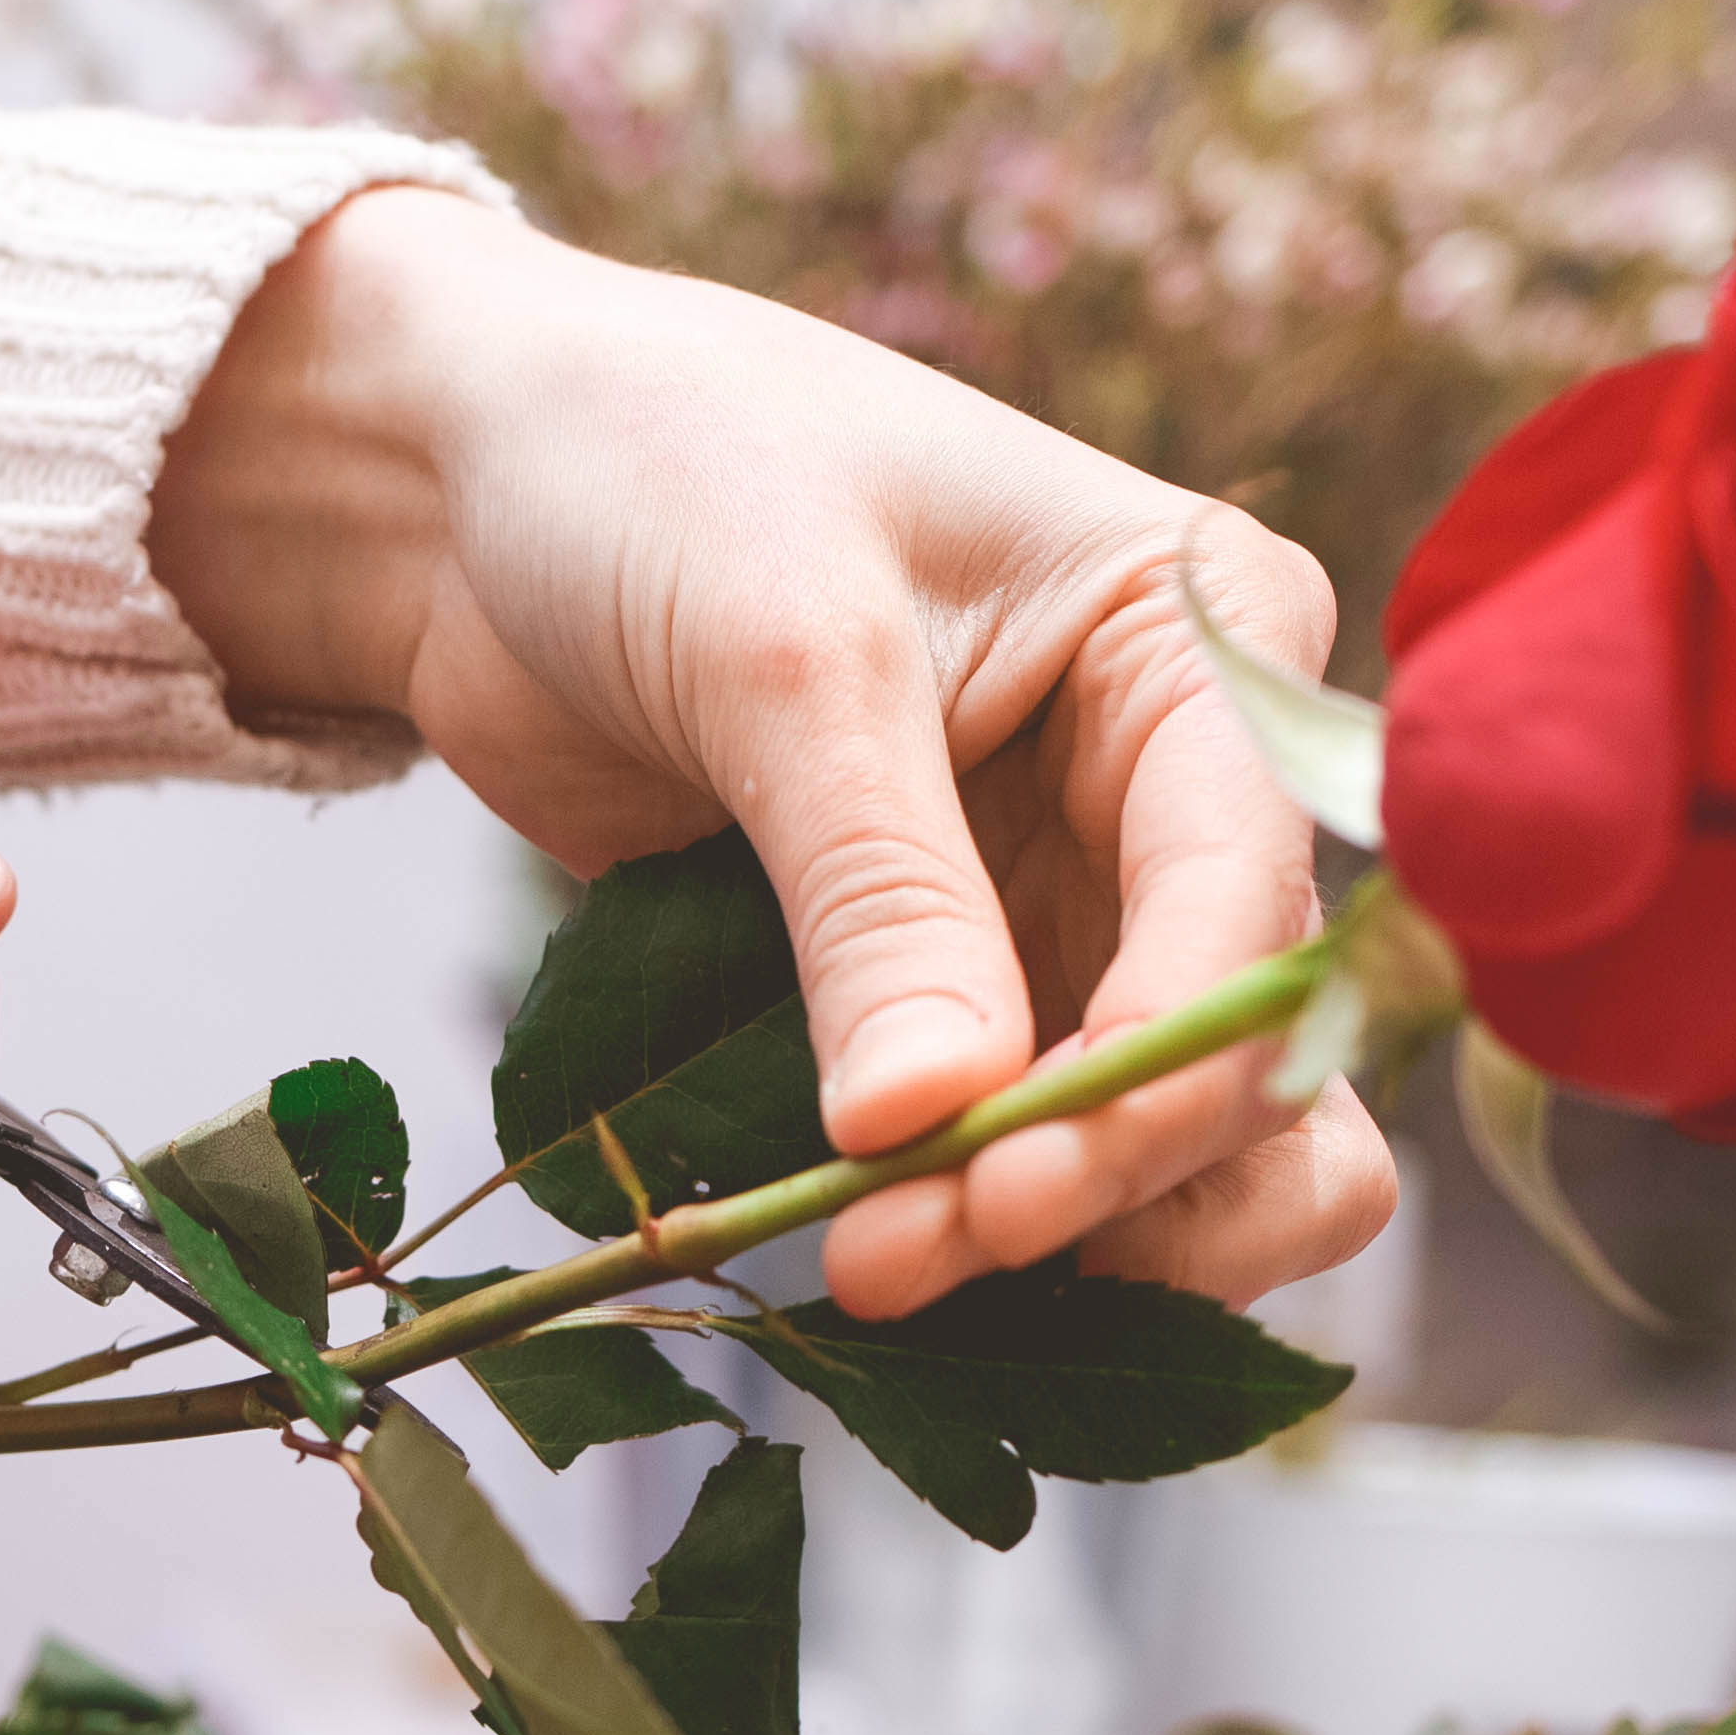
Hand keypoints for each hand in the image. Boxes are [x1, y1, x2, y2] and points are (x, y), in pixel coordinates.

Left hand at [150, 187, 1394, 1319]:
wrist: (481, 486)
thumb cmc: (653, 472)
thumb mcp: (782, 655)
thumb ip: (877, 895)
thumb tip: (937, 1120)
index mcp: (1203, 643)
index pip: (1245, 911)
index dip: (1147, 1083)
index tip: (995, 1193)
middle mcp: (1179, 789)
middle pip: (1254, 1064)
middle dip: (1109, 1182)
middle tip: (905, 1251)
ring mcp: (1079, 903)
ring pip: (1181, 1146)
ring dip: (1061, 1238)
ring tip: (869, 1262)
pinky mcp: (964, 989)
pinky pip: (1026, 1153)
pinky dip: (971, 1219)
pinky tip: (860, 1246)